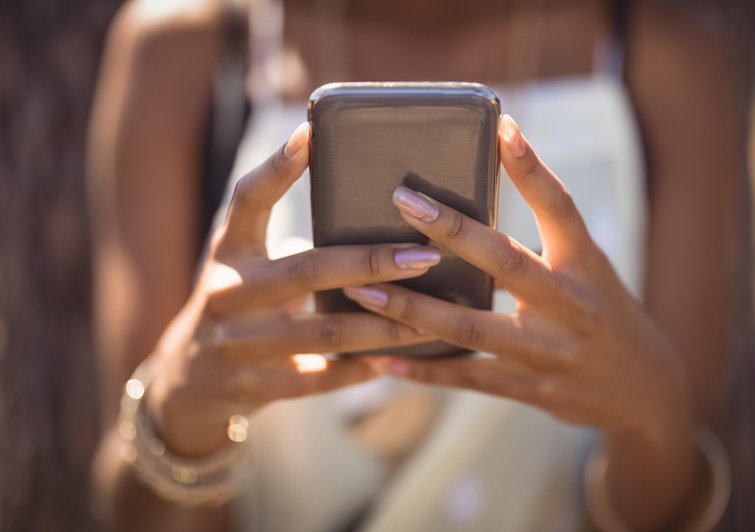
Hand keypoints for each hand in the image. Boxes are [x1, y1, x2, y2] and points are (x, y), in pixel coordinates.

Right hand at [145, 123, 437, 456]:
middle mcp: (229, 293)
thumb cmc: (239, 307)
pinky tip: (396, 361)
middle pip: (306, 270)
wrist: (189, 384)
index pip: (247, 201)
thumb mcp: (247, 268)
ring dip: (383, 325)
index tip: (311, 134)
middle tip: (424, 254)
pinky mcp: (254, 387)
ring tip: (433, 317)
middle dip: (371, 262)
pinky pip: (320, 379)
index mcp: (227, 251)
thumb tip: (383, 224)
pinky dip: (360, 371)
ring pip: (324, 333)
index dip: (277, 168)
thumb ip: (294, 248)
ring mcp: (239, 344)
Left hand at [342, 115, 693, 444]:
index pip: (560, 207)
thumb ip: (548, 240)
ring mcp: (546, 351)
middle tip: (402, 199)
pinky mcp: (528, 389)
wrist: (645, 393)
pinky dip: (423, 369)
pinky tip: (382, 359)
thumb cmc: (606, 316)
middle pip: (504, 261)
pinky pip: (466, 377)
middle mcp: (568, 304)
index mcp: (586, 265)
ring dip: (412, 308)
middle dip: (450, 228)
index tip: (502, 126)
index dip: (532, 168)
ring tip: (362, 287)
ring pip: (469, 327)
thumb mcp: (592, 271)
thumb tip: (484, 195)